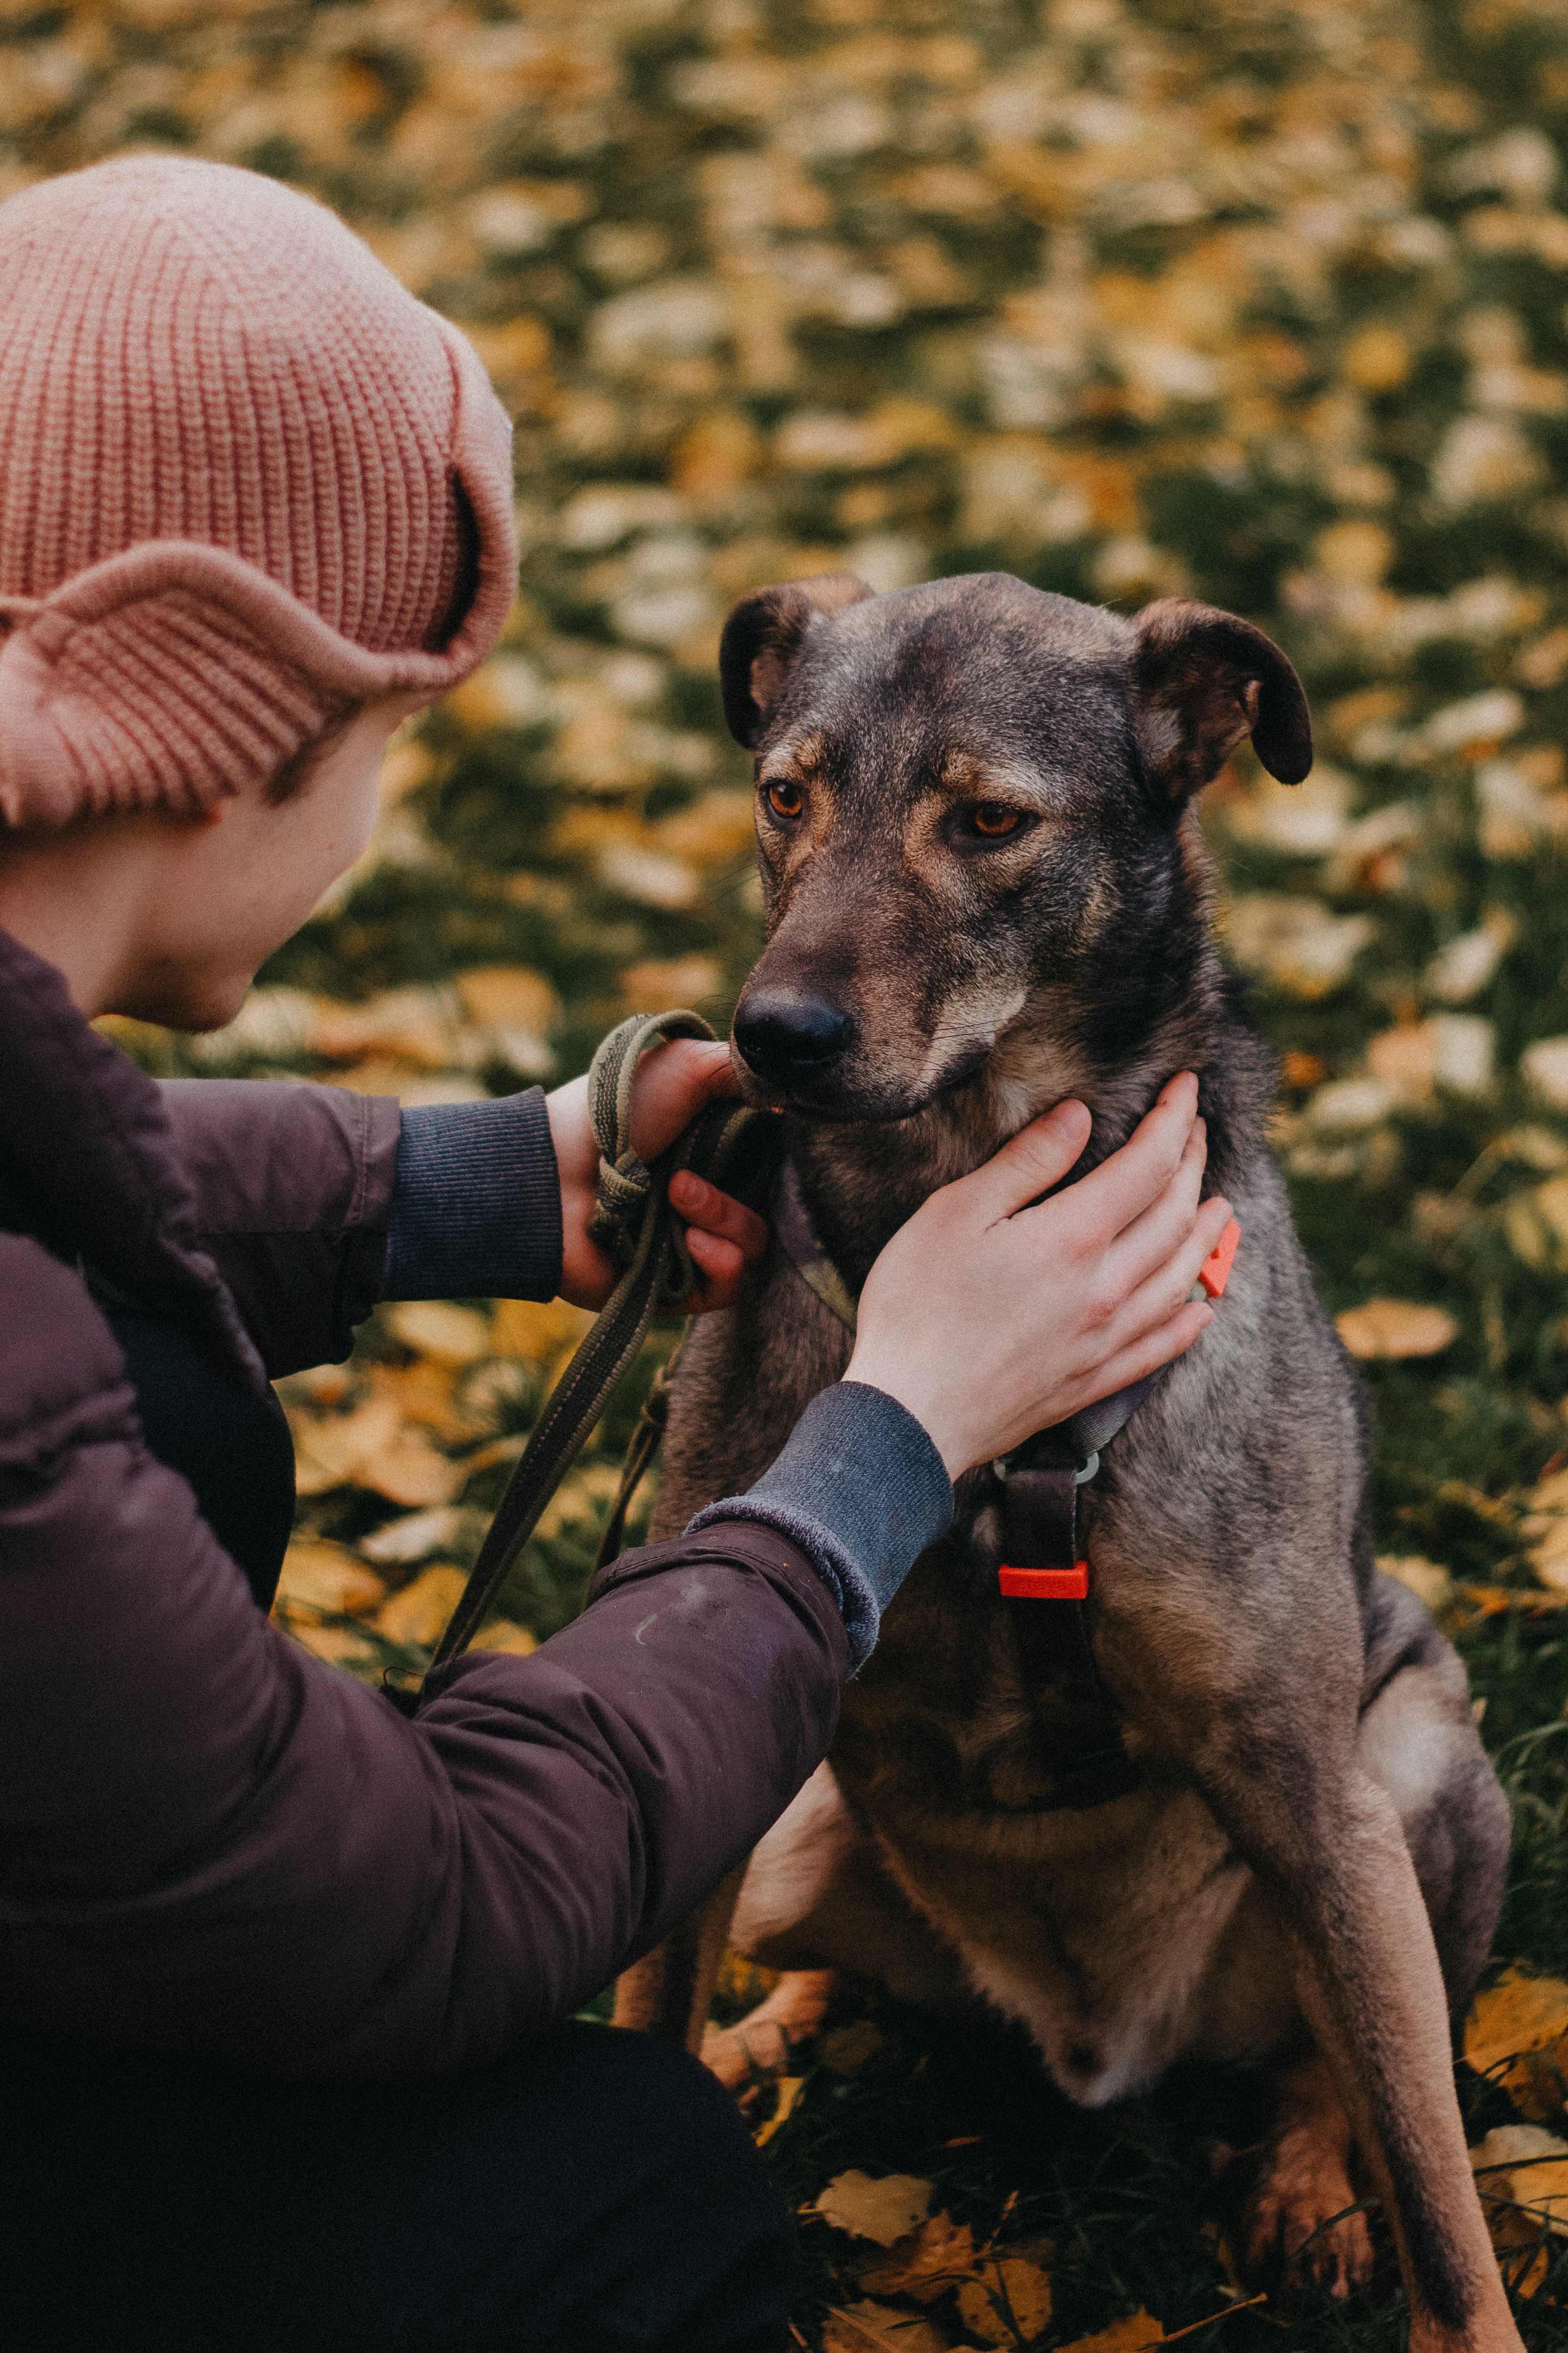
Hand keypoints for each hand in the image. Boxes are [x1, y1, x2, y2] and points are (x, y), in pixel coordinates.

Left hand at [547, 1036, 769, 1311]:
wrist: (548, 1172)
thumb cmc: (612, 1110)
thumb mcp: (686, 1067)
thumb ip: (746, 1071)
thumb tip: (797, 1093)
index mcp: (717, 1147)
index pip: (780, 1160)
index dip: (788, 1153)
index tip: (779, 1133)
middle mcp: (710, 1195)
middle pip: (776, 1204)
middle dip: (749, 1184)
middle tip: (703, 1164)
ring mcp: (692, 1242)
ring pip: (754, 1244)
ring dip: (723, 1216)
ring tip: (675, 1194)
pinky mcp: (675, 1286)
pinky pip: (729, 1285)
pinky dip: (719, 1261)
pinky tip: (690, 1241)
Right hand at [844, 1074, 1229, 1477]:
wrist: (909, 1416)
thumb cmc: (916, 1308)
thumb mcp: (954, 1214)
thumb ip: (1025, 1163)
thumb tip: (1079, 1116)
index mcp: (1072, 1239)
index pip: (1149, 1164)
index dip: (1174, 1119)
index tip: (1187, 1086)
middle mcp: (1104, 1289)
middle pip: (1174, 1216)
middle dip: (1194, 1164)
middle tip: (1199, 1131)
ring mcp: (1104, 1340)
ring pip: (1180, 1279)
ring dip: (1206, 1235)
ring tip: (1220, 1206)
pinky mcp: (1092, 1382)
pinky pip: (1161, 1347)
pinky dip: (1189, 1322)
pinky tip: (1201, 1309)